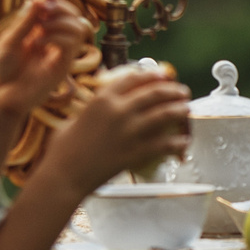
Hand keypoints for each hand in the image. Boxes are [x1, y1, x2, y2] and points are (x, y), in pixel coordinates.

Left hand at [0, 0, 93, 122]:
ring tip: (40, 28)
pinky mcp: (61, 69)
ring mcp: (59, 56)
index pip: (58, 11)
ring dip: (60, 21)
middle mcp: (52, 44)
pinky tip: (39, 41)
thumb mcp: (9, 40)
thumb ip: (26, 21)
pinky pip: (72, 45)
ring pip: (79, 28)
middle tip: (43, 9)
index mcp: (40, 35)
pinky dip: (57, 36)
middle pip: (73, 16)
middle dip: (60, 7)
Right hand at [40, 64, 191, 192]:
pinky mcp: (136, 152)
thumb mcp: (76, 118)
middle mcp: (119, 110)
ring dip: (179, 110)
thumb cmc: (62, 149)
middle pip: (155, 92)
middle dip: (173, 90)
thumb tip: (104, 106)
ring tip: (187, 109)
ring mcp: (130, 131)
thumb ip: (94, 109)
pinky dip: (177, 142)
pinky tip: (184, 141)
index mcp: (103, 99)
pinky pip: (164, 144)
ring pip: (164, 114)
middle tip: (182, 91)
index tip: (162, 75)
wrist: (64, 175)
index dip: (152, 75)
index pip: (133, 78)